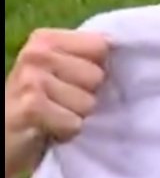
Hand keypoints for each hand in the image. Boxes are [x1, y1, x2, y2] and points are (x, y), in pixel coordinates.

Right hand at [4, 29, 108, 177]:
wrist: (3, 138)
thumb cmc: (39, 106)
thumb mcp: (60, 74)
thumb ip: (87, 58)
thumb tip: (129, 48)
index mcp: (46, 39)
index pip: (102, 46)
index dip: (98, 69)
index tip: (75, 81)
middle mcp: (36, 53)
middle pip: (98, 76)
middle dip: (85, 96)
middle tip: (60, 103)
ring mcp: (32, 79)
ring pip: (89, 102)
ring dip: (75, 116)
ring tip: (54, 115)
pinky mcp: (31, 106)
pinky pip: (75, 123)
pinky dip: (66, 132)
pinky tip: (48, 129)